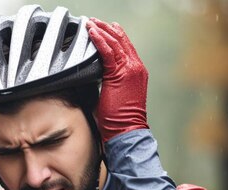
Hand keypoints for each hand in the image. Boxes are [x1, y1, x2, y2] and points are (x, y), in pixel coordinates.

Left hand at [87, 18, 148, 141]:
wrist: (126, 130)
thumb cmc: (119, 119)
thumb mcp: (115, 95)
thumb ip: (109, 82)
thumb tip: (93, 78)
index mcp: (136, 72)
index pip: (125, 47)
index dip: (114, 35)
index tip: (103, 28)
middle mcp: (135, 68)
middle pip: (121, 41)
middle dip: (106, 29)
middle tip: (94, 21)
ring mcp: (129, 70)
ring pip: (114, 43)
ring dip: (101, 31)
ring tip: (90, 23)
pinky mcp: (119, 74)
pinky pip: (108, 52)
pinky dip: (99, 40)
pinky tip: (92, 32)